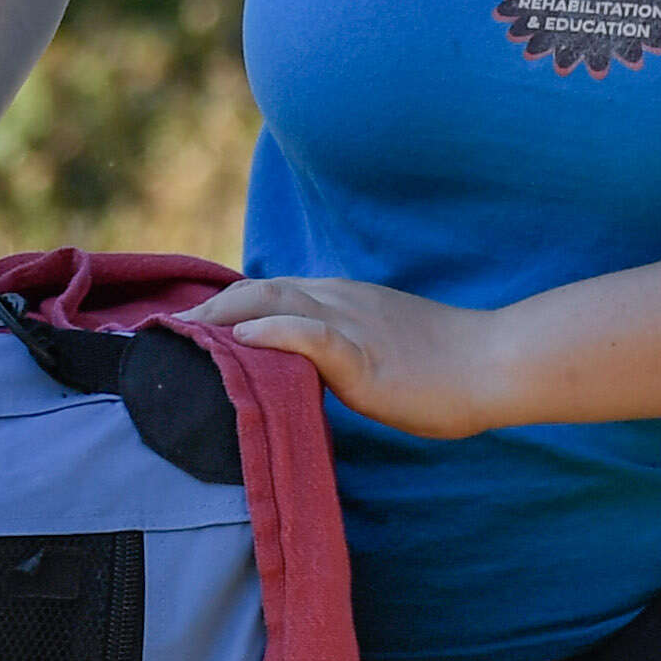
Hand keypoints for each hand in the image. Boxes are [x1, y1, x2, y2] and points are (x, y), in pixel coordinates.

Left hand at [185, 276, 528, 436]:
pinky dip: (272, 332)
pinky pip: (311, 334)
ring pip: (274, 302)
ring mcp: (352, 322)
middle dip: (207, 309)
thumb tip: (297, 370)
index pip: (269, 291)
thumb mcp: (378, 348)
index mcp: (341, 299)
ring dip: (222, 316)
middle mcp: (338, 300)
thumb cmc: (444, 366)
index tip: (185, 323)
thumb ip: (336, 350)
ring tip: (182, 332)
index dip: (224, 304)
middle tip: (164, 330)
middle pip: (258, 290)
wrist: (496, 363)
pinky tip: (243, 339)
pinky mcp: (364, 353)